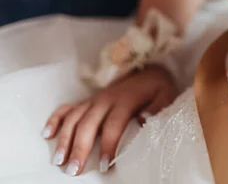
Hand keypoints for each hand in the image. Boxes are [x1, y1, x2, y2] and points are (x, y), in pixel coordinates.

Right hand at [43, 65, 176, 175]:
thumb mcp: (166, 96)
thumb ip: (157, 109)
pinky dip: (55, 119)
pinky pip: (67, 108)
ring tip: (58, 160)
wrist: (149, 70)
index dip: (107, 145)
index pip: (113, 125)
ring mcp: (94, 99)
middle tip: (73, 170)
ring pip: (74, 118)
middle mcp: (105, 100)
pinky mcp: (88, 100)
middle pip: (87, 124)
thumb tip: (143, 120)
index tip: (103, 165)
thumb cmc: (157, 88)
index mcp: (125, 101)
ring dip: (64, 138)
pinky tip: (47, 134)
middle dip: (79, 148)